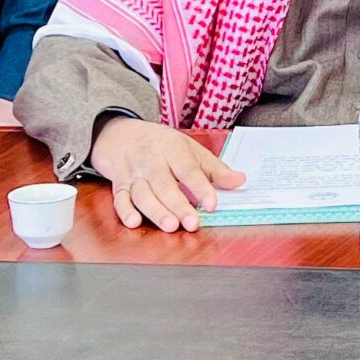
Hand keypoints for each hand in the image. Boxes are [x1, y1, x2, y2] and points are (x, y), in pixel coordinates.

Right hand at [88, 116, 244, 232]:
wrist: (122, 134)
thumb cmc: (162, 145)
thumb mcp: (191, 150)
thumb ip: (215, 169)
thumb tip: (239, 181)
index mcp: (173, 150)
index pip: (189, 169)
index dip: (201, 187)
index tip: (212, 204)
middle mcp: (152, 161)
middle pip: (165, 184)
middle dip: (178, 205)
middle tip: (192, 223)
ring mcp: (134, 173)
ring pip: (142, 193)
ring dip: (155, 210)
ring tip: (170, 225)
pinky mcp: (119, 184)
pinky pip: (120, 198)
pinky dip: (125, 210)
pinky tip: (134, 222)